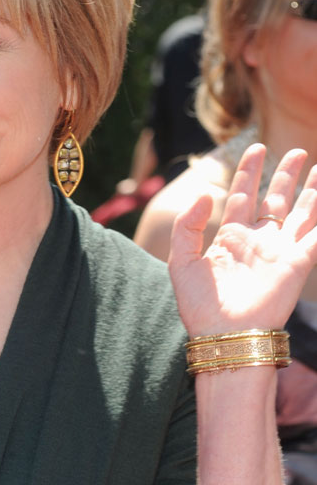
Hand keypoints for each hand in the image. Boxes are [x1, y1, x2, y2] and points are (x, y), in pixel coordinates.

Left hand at [168, 144, 316, 336]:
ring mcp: (279, 252)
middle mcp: (258, 241)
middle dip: (287, 175)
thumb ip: (188, 224)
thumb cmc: (199, 304)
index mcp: (230, 237)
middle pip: (277, 199)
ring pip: (302, 214)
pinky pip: (316, 238)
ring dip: (313, 192)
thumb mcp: (181, 258)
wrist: (222, 335)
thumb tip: (205, 192)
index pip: (244, 195)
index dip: (250, 171)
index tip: (257, 148)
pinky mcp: (297, 265)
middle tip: (298, 151)